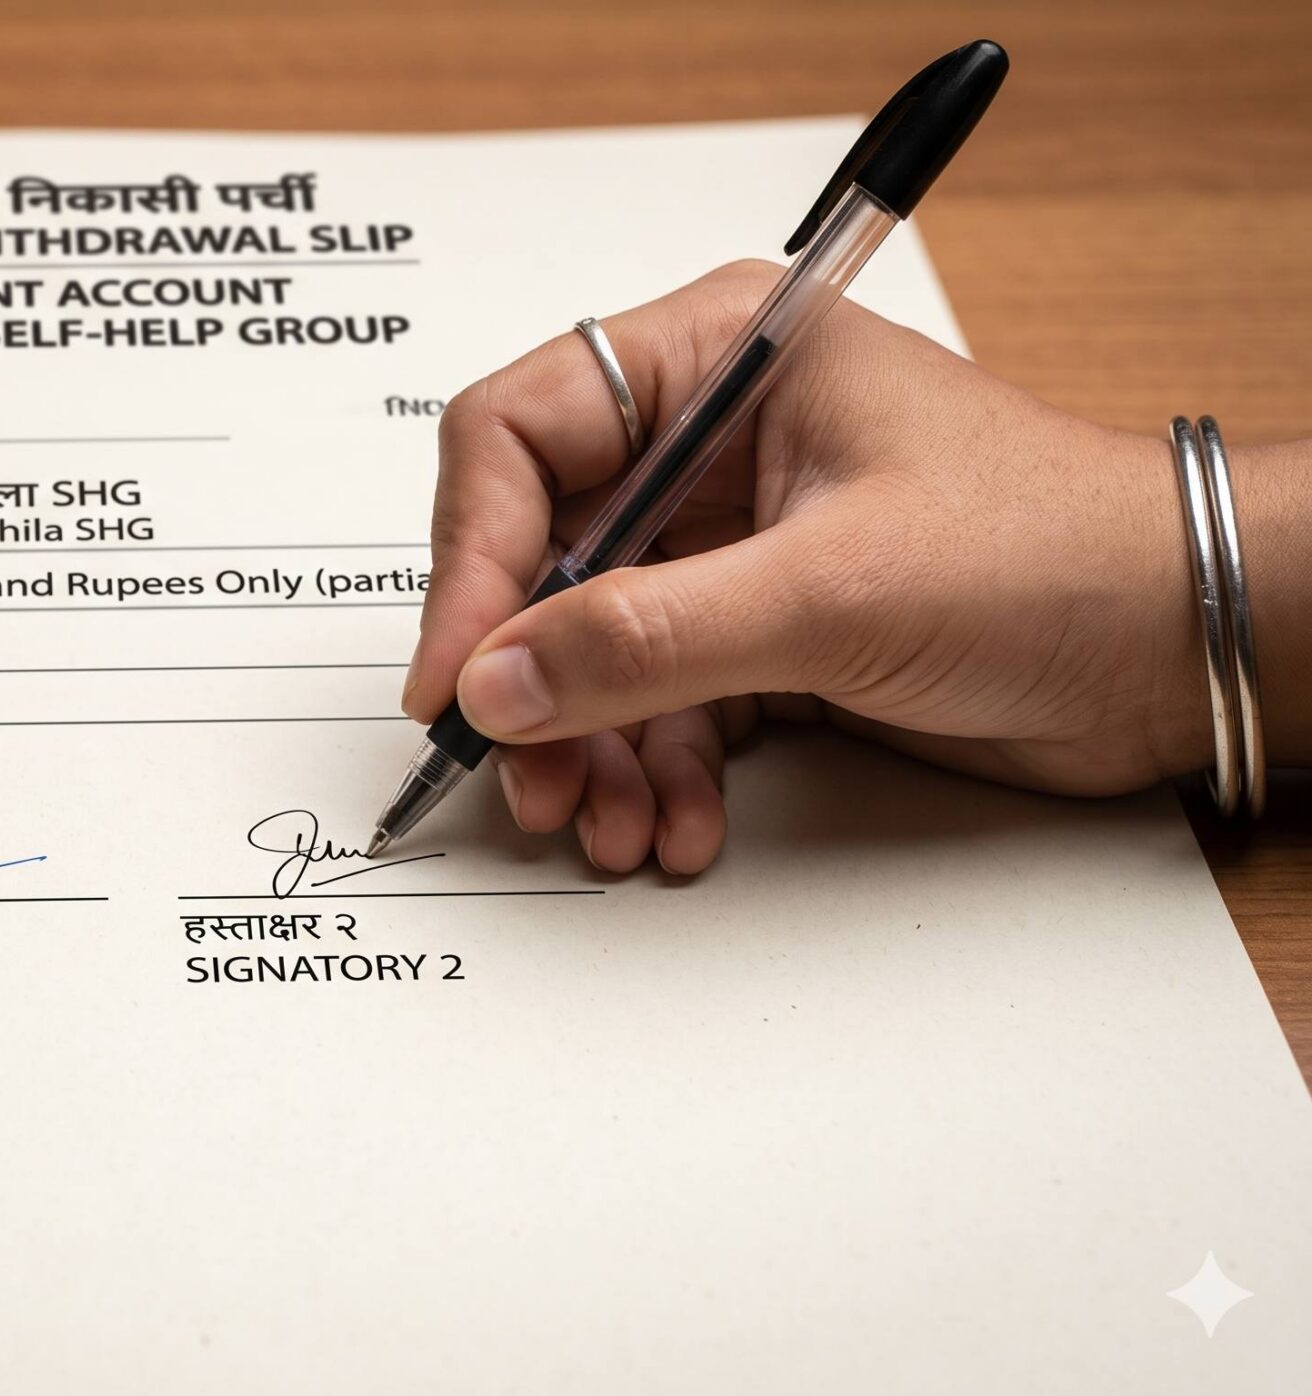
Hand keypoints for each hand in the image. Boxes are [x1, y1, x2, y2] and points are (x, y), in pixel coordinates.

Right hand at [403, 261, 1215, 875]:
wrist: (1181, 646)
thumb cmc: (1055, 552)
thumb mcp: (832, 592)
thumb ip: (646, 640)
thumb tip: (498, 683)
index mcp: (720, 357)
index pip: (521, 435)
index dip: (472, 559)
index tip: (460, 674)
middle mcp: (709, 442)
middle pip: (542, 557)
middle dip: (531, 682)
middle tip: (527, 776)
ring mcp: (731, 541)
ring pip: (589, 647)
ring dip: (589, 748)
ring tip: (610, 822)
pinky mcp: (759, 630)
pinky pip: (654, 703)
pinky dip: (651, 769)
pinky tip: (676, 821)